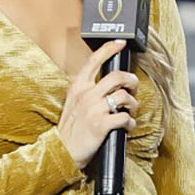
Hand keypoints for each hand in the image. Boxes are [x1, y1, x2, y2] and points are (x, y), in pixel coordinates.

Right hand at [59, 41, 136, 164]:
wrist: (61, 152)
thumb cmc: (71, 129)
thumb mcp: (73, 103)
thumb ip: (88, 91)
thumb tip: (109, 85)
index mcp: (78, 87)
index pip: (93, 61)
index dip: (109, 49)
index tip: (121, 43)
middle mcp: (86, 95)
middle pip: (117, 76)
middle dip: (132, 81)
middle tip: (133, 89)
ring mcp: (93, 109)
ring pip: (124, 96)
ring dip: (133, 105)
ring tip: (129, 112)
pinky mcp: (101, 124)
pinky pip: (125, 118)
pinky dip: (130, 123)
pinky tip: (126, 127)